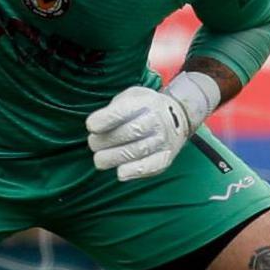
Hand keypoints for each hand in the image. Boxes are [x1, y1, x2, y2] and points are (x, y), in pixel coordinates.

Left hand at [86, 72, 220, 180]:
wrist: (178, 116)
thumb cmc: (144, 107)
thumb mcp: (130, 96)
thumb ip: (114, 108)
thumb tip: (95, 127)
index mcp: (146, 102)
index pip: (123, 111)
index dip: (104, 120)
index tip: (91, 126)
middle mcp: (157, 121)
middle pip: (129, 132)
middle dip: (105, 141)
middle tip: (93, 144)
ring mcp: (163, 140)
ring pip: (136, 151)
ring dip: (113, 158)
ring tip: (100, 159)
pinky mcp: (165, 157)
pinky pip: (151, 166)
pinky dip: (135, 171)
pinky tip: (120, 173)